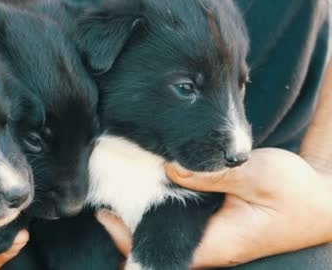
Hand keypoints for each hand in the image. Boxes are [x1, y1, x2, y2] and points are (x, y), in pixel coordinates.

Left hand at [97, 148, 331, 267]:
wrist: (323, 198)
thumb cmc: (296, 192)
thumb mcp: (256, 176)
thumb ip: (212, 174)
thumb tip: (169, 167)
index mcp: (217, 243)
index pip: (160, 251)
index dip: (129, 238)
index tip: (106, 214)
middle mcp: (211, 244)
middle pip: (157, 240)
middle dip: (130, 221)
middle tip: (107, 193)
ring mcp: (212, 233)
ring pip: (167, 227)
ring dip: (145, 210)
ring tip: (121, 183)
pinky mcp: (216, 220)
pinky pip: (182, 216)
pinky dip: (164, 200)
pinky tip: (151, 178)